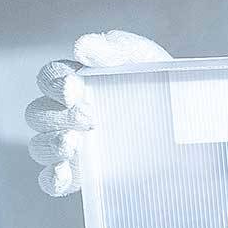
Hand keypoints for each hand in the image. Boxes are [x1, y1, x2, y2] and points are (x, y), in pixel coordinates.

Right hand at [25, 31, 170, 195]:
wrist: (189, 126)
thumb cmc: (160, 83)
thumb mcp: (145, 60)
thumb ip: (115, 48)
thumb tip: (82, 47)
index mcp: (74, 82)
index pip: (49, 78)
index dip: (54, 83)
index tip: (73, 88)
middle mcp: (64, 114)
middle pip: (38, 113)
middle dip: (58, 116)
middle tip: (90, 118)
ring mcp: (71, 145)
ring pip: (39, 146)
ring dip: (50, 144)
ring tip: (74, 143)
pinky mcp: (82, 176)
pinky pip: (52, 180)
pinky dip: (53, 178)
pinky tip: (64, 172)